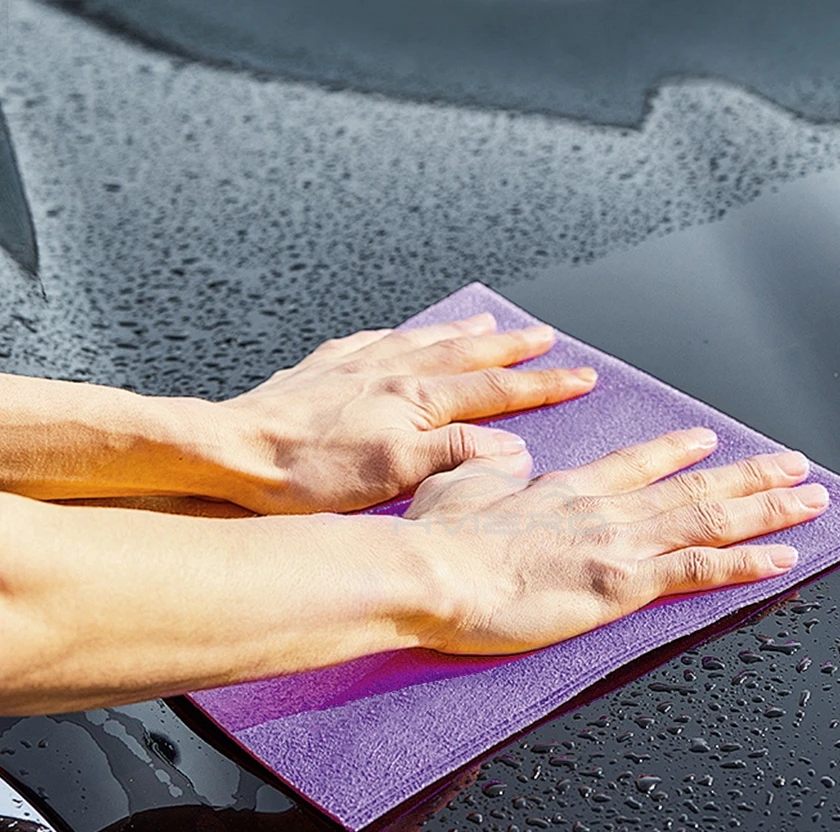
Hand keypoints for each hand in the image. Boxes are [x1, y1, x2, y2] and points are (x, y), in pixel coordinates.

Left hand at [218, 313, 595, 512]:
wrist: (234, 452)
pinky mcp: (323, 370)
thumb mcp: (392, 474)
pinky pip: (372, 339)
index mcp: (414, 398)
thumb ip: (453, 455)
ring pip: (423, 339)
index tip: (579, 376)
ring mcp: (356, 366)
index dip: (541, 383)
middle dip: (512, 348)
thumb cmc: (307, 471)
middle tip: (546, 337)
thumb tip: (508, 446)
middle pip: (465, 354)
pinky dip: (398, 333)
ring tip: (488, 323)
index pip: (494, 388)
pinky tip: (399, 332)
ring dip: (461, 333)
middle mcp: (390, 371)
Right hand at [404, 429, 828, 653]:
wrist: (434, 571)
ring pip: (709, 520)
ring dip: (766, 510)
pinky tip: (782, 559)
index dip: (676, 453)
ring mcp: (618, 543)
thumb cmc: (437, 540)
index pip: (636, 465)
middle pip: (692, 488)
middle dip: (749, 476)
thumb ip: (489, 469)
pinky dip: (746, 563)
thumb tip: (507, 458)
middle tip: (794, 466)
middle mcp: (604, 509)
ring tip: (810, 500)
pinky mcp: (622, 583)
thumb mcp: (456, 486)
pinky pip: (699, 570)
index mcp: (566, 490)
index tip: (707, 441)